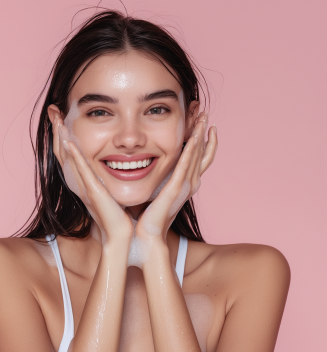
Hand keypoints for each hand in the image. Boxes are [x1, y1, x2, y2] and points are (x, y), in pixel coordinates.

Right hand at [52, 118, 133, 244]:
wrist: (121, 237)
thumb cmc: (119, 219)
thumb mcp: (111, 195)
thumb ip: (107, 182)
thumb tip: (116, 168)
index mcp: (83, 183)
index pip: (69, 156)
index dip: (62, 137)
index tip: (60, 118)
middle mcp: (80, 184)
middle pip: (63, 153)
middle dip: (57, 131)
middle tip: (53, 111)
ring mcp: (85, 188)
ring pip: (68, 159)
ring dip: (62, 138)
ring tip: (57, 119)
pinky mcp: (93, 192)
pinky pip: (81, 171)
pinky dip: (74, 157)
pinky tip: (69, 142)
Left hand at [135, 113, 216, 242]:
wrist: (147, 236)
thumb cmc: (148, 218)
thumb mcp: (157, 193)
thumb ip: (158, 179)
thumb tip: (148, 166)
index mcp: (185, 185)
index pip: (199, 159)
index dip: (203, 141)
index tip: (203, 125)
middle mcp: (190, 185)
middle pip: (202, 153)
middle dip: (204, 133)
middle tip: (205, 114)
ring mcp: (184, 187)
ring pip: (196, 156)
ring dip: (200, 136)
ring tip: (203, 119)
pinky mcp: (175, 189)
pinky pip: (185, 166)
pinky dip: (190, 151)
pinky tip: (193, 138)